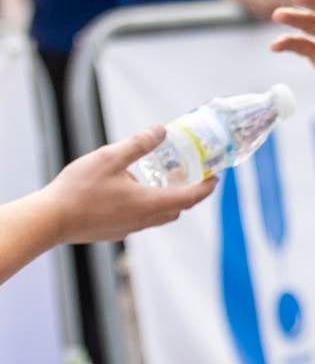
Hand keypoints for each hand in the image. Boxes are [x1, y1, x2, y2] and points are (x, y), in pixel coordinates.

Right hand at [41, 126, 217, 243]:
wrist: (48, 221)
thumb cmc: (78, 190)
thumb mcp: (109, 158)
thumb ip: (137, 145)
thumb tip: (161, 131)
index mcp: (149, 203)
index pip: (190, 198)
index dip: (206, 188)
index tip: (215, 177)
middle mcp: (143, 220)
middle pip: (176, 210)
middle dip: (188, 194)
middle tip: (191, 177)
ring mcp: (128, 229)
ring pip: (158, 217)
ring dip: (166, 201)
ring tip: (161, 182)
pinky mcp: (114, 232)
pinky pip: (139, 221)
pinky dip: (146, 207)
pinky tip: (130, 194)